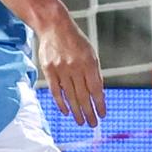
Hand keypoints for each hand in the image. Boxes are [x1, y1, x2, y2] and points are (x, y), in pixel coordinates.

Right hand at [36, 13, 104, 127]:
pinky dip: (61, 104)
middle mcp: (75, 67)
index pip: (96, 90)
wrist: (54, 27)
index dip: (100, 104)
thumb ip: (94, 73)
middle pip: (83, 96)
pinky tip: (67, 112)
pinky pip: (56, 92)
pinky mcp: (49, 71)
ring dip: (77, 112)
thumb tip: (98, 95)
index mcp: (89, 63)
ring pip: (70, 97)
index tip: (102, 115)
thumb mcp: (91, 54)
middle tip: (92, 125)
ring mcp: (61, 69)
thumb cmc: (75, 41)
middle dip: (89, 113)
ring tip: (81, 122)